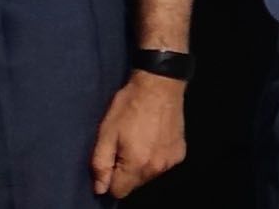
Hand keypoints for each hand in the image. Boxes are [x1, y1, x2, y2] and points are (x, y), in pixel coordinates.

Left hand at [89, 68, 184, 194]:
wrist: (158, 87)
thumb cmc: (128, 107)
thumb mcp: (106, 132)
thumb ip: (101, 163)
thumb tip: (99, 189)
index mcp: (137, 165)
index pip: (119, 191)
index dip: (108, 180)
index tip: (105, 163)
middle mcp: (157, 168)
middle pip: (134, 184)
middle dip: (123, 171)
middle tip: (118, 145)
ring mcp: (170, 162)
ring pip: (148, 175)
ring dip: (138, 164)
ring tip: (134, 139)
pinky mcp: (179, 154)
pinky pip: (161, 164)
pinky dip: (152, 156)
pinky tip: (148, 138)